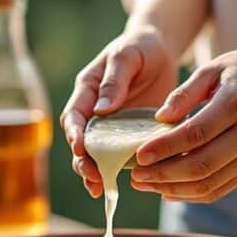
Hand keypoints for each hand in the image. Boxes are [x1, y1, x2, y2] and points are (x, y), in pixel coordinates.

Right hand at [60, 26, 177, 196]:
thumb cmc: (140, 47)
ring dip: (97, 172)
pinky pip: (123, 156)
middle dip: (83, 161)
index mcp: (87, 92)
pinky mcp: (130, 136)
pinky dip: (121, 171)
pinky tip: (126, 185)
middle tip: (92, 176)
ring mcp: (112, 127)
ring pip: (98, 154)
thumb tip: (101, 109)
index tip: (80, 149)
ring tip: (100, 189)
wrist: (162, 50)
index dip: (75, 135)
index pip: (74, 117)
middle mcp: (95, 113)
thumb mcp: (127, 56)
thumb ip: (114, 80)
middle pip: (81, 142)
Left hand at [130, 40, 236, 202]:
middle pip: (202, 165)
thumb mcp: (212, 68)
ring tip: (146, 184)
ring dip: (174, 189)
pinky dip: (193, 193)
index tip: (137, 156)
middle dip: (163, 175)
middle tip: (135, 176)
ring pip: (211, 183)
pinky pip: (223, 187)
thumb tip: (159, 120)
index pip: (195, 134)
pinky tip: (169, 190)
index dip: (164, 148)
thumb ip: (183, 94)